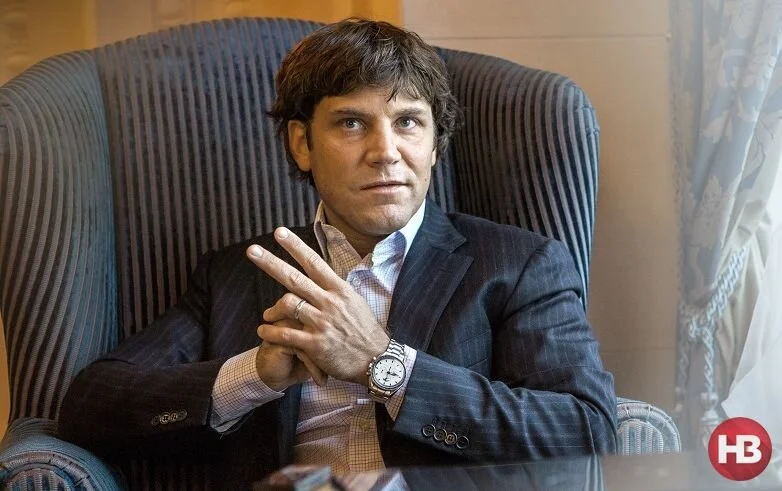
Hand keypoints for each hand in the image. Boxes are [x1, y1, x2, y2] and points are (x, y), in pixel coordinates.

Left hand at [246, 227, 389, 385]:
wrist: (377, 360)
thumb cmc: (365, 331)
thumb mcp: (354, 302)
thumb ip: (334, 289)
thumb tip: (319, 274)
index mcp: (339, 290)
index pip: (314, 262)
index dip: (295, 246)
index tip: (279, 232)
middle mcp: (330, 302)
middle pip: (295, 278)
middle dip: (271, 262)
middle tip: (252, 250)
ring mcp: (322, 322)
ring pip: (288, 304)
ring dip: (271, 310)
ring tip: (266, 316)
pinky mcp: (316, 344)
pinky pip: (285, 334)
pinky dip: (270, 331)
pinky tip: (264, 330)